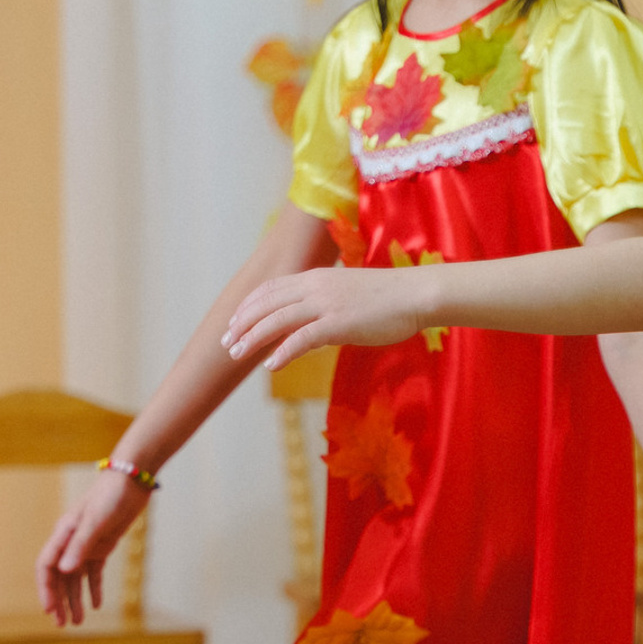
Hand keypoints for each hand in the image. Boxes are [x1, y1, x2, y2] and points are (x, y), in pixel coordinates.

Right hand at [36, 471, 150, 624]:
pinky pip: (93, 572)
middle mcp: (71, 542)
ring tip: (77, 622)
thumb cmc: (111, 496)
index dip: (46, 590)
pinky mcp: (103, 545)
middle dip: (59, 601)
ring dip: (74, 599)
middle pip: (58, 577)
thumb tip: (64, 571)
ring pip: (75, 578)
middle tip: (62, 624)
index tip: (50, 610)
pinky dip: (93, 588)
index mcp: (63, 534)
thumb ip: (80, 546)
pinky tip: (95, 605)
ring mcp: (87, 545)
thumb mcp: (96, 521)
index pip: (46, 567)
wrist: (131, 480)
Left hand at [225, 266, 429, 369]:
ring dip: (252, 339)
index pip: (271, 289)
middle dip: (242, 324)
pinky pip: (301, 338)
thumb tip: (309, 332)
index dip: (248, 306)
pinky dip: (282, 352)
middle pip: (266, 304)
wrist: (416, 295)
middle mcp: (315, 287)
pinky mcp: (338, 323)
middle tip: (226, 343)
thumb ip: (325, 309)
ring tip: (237, 355)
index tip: (235, 323)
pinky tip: (270, 366)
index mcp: (316, 278)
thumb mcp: (349, 297)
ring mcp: (325, 304)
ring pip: (276, 320)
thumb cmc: (389, 299)